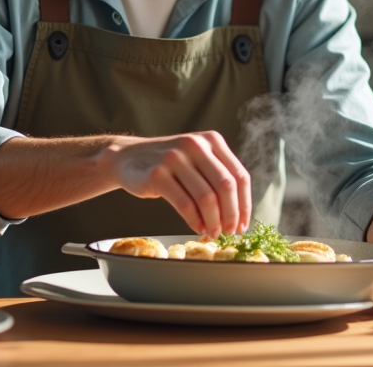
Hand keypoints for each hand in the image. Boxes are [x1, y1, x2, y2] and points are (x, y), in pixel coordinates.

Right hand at [100, 131, 250, 238]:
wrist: (127, 157)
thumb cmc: (167, 164)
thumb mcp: (196, 159)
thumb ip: (217, 176)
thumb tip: (239, 215)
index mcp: (211, 140)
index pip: (239, 176)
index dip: (245, 204)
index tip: (243, 224)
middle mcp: (195, 144)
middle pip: (225, 186)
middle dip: (231, 215)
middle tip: (229, 232)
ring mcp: (175, 158)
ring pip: (206, 197)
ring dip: (213, 221)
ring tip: (213, 232)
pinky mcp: (157, 174)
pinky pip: (185, 204)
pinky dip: (195, 221)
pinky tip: (197, 228)